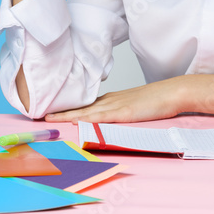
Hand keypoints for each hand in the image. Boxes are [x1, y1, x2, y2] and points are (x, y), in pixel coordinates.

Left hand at [44, 77, 188, 123]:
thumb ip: (119, 112)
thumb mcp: (133, 106)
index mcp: (111, 99)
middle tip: (40, 115)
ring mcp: (116, 106)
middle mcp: (110, 100)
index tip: (50, 112)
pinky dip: (87, 119)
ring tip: (49, 118)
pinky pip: (102, 117)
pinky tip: (76, 121)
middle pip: (80, 107)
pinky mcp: (124, 112)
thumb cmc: (156, 100)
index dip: (67, 108)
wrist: (172, 92)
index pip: (84, 104)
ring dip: (67, 115)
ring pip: (86, 111)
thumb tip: (105, 120)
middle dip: (61, 111)